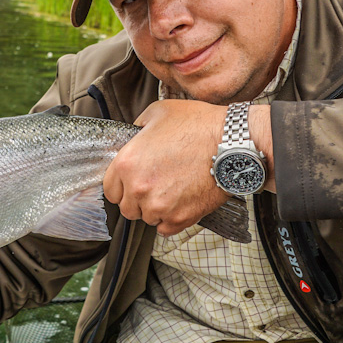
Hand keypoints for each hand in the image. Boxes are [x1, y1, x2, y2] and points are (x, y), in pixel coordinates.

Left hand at [103, 100, 228, 235]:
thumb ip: (138, 127)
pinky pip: (166, 229)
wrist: (232, 142)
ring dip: (156, 209)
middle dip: (138, 199)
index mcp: (127, 163)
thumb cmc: (199, 125)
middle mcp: (138, 188)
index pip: (110, 190)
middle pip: (127, 208)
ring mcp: (159, 206)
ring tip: (172, 191)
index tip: (133, 182)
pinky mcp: (180, 218)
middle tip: (156, 185)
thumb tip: (134, 136)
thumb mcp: (158, 112)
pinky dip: (171, 220)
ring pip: (147, 219)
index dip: (122, 185)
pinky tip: (180, 203)